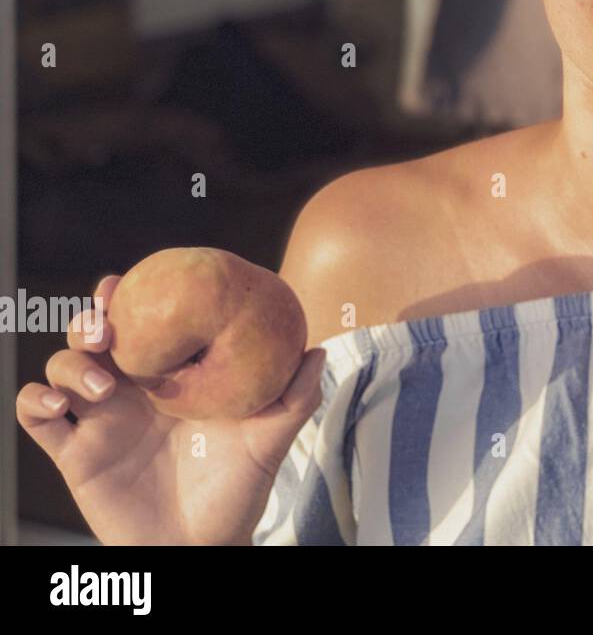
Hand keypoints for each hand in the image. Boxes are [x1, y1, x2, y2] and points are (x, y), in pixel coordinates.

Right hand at [16, 272, 325, 544]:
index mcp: (173, 377)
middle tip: (105, 327)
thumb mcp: (270, 440)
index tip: (127, 282)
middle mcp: (133, 390)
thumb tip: (318, 351)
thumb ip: (295, 398)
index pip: (145, 325)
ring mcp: (101, 420)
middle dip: (90, 321)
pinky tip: (59, 404)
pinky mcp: (76, 454)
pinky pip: (37, 417)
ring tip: (102, 386)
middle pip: (94, 338)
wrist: (202, 547)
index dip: (130, 299)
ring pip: (63, 369)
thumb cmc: (237, 490)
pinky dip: (36, 400)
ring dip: (71, 365)